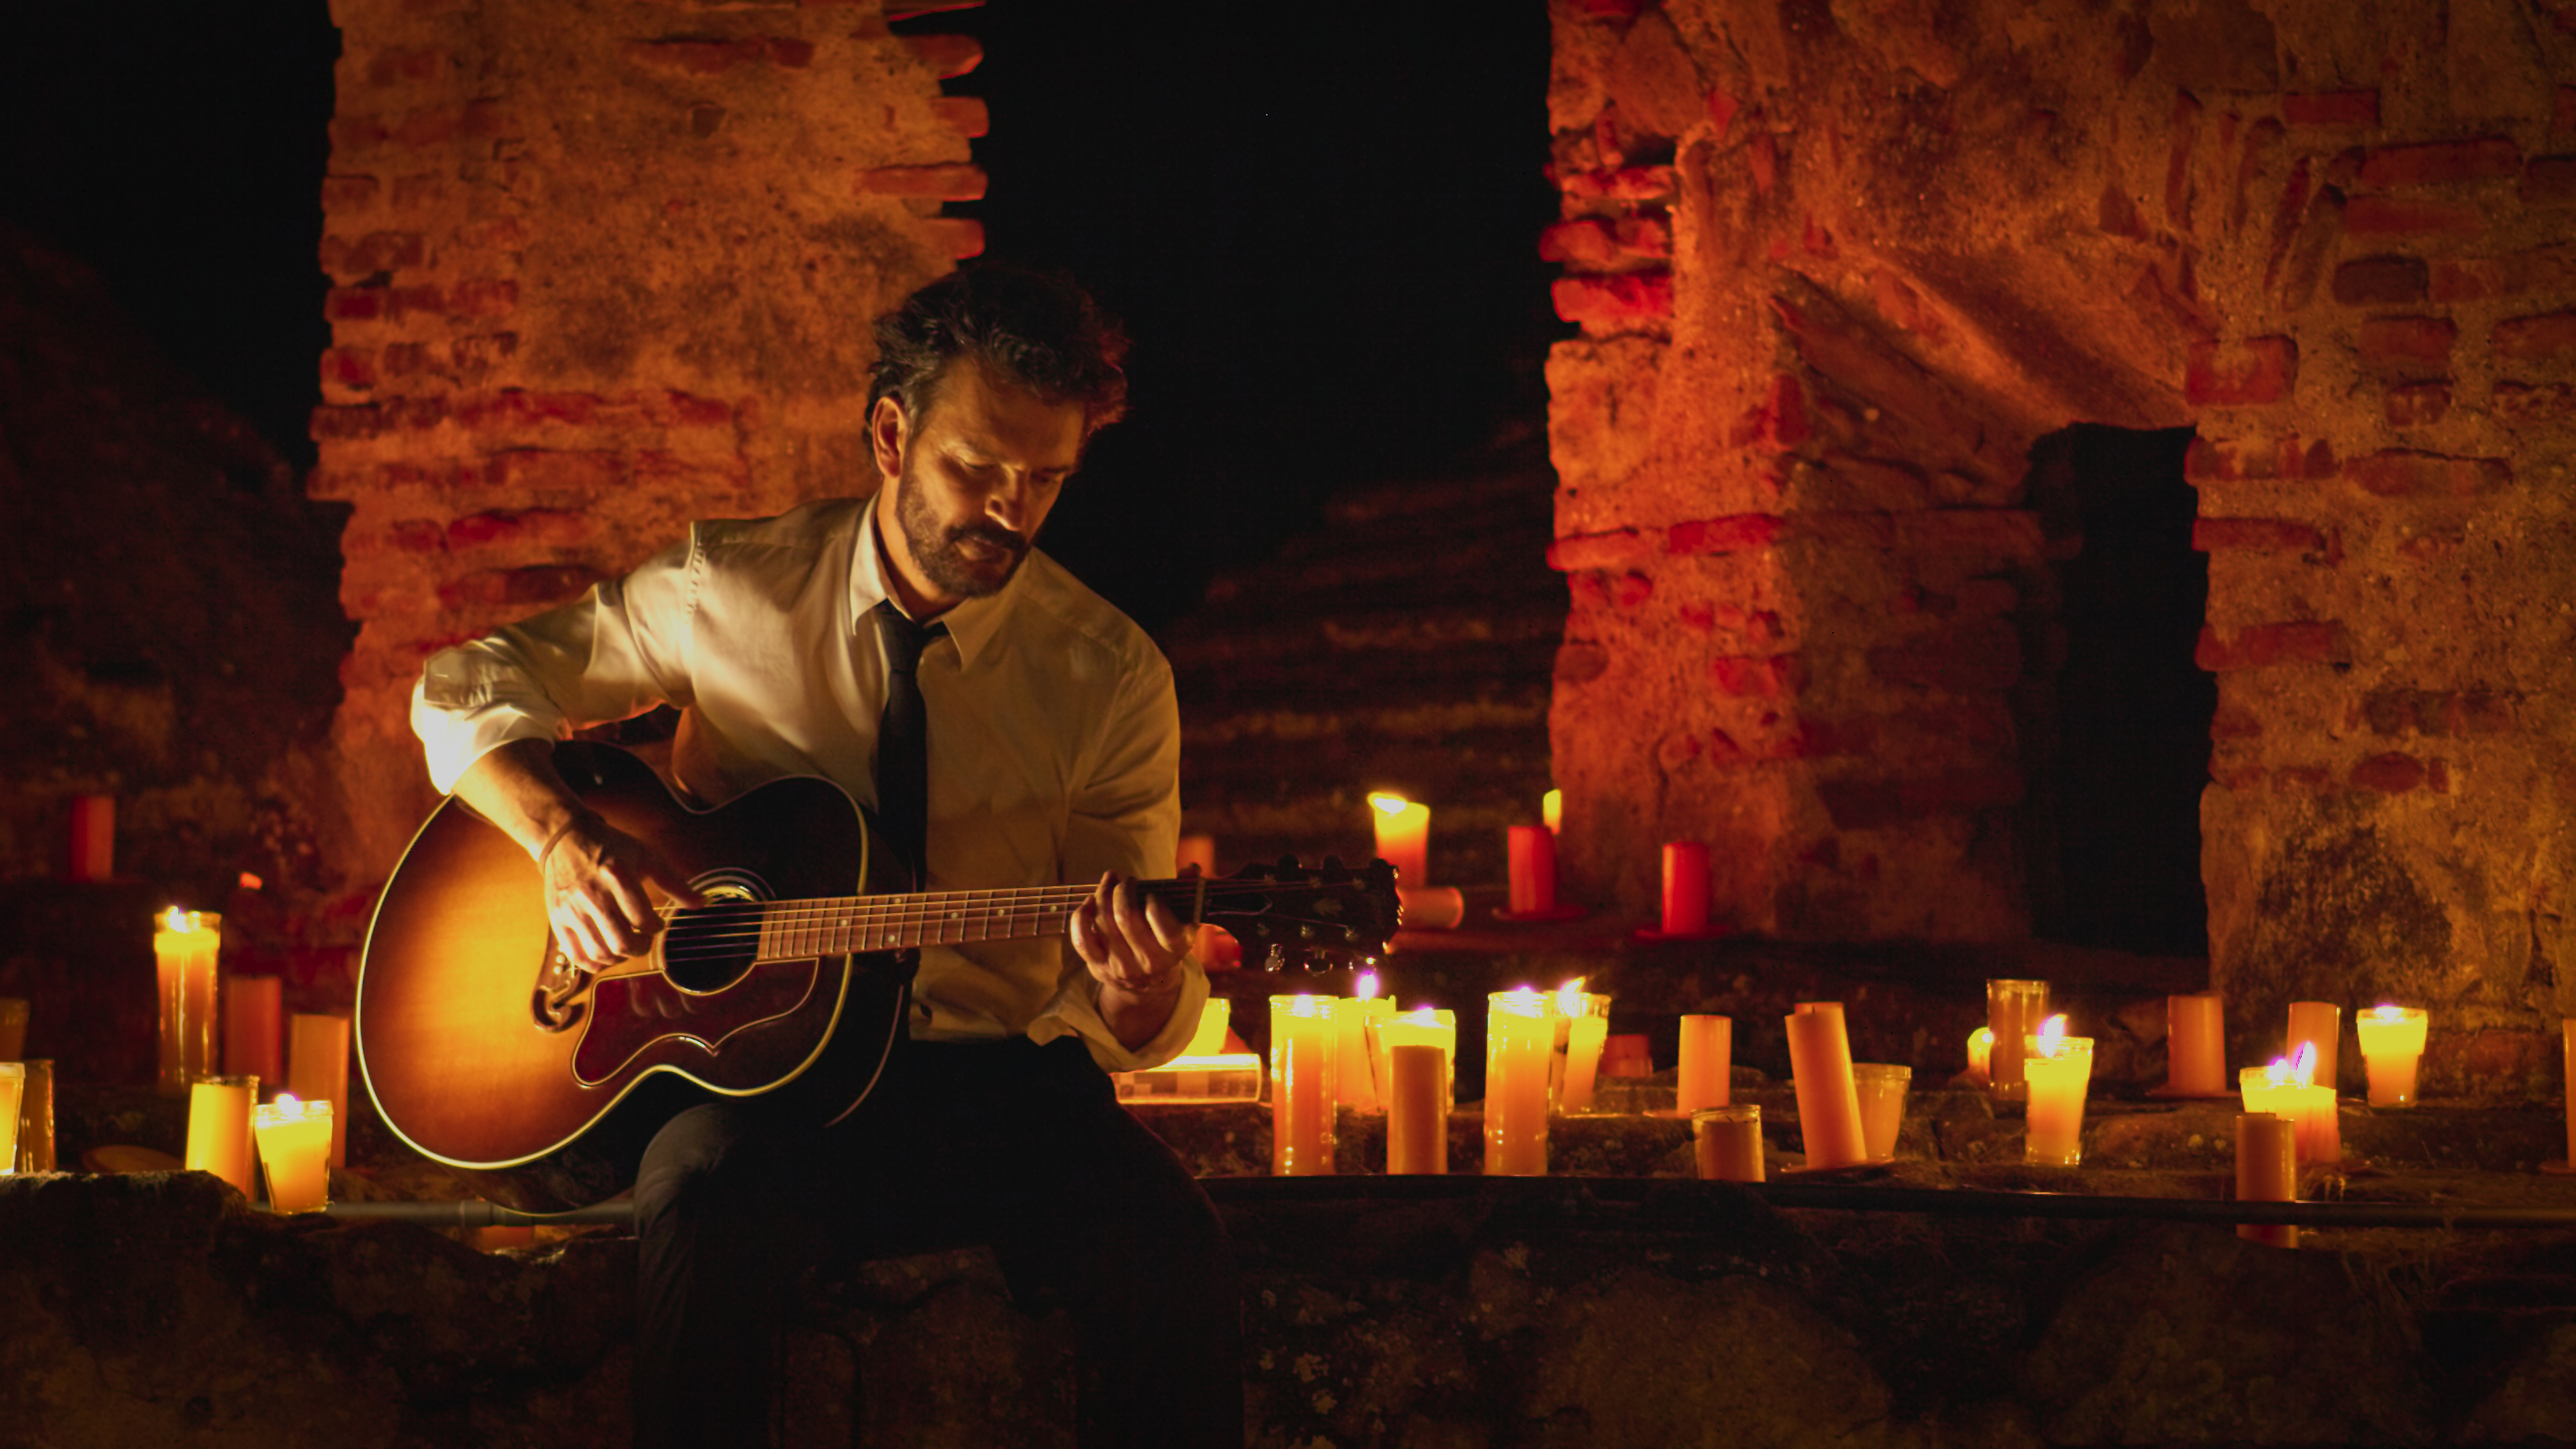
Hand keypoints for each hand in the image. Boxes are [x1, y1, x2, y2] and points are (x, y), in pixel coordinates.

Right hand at [539, 813, 702, 970]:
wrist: (565, 839)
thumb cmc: (611, 848)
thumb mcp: (647, 857)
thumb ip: (674, 882)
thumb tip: (701, 904)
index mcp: (617, 877)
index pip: (643, 919)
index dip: (656, 927)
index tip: (656, 923)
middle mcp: (592, 896)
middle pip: (622, 943)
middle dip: (641, 947)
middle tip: (644, 939)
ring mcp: (571, 910)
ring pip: (600, 954)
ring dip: (620, 957)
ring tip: (626, 945)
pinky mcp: (557, 920)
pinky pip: (577, 957)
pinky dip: (595, 964)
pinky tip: (606, 953)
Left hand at [1069, 871, 1190, 1003]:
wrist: (1151, 984)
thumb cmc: (1167, 942)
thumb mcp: (1185, 922)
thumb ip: (1188, 892)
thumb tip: (1192, 867)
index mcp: (1174, 949)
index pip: (1161, 922)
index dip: (1153, 901)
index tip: (1151, 893)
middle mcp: (1148, 961)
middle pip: (1125, 917)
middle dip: (1123, 890)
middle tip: (1127, 881)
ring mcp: (1121, 966)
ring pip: (1103, 922)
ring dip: (1103, 894)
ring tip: (1110, 880)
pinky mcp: (1099, 967)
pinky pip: (1081, 940)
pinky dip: (1082, 916)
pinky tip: (1090, 901)